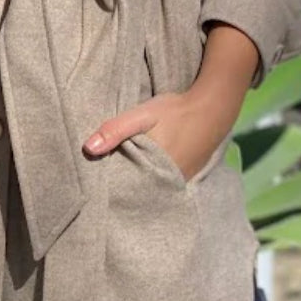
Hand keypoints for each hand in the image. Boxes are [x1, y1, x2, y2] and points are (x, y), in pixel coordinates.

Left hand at [82, 85, 237, 181]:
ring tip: (119, 180)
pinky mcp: (186, 176)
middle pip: (138, 191)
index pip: (126, 190)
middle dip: (123, 189)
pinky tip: (143, 172)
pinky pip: (163, 183)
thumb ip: (115, 130)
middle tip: (103, 187)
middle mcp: (168, 182)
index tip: (95, 188)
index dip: (110, 189)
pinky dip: (152, 179)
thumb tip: (88, 148)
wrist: (212, 109)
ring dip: (137, 184)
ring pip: (151, 188)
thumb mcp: (141, 115)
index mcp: (154, 172)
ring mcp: (179, 182)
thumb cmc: (174, 111)